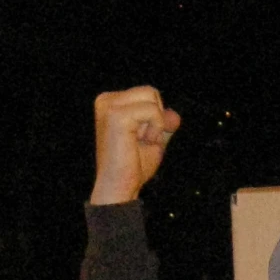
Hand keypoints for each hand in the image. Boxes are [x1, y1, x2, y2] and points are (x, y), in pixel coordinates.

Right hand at [91, 84, 181, 203]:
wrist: (119, 187)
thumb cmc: (132, 166)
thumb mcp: (153, 139)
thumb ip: (163, 123)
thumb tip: (174, 115)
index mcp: (110, 103)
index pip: (148, 94)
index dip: (155, 118)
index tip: (140, 139)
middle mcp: (105, 100)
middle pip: (150, 92)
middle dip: (156, 118)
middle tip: (140, 142)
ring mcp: (109, 106)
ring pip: (152, 97)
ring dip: (156, 124)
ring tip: (140, 142)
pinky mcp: (117, 115)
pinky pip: (153, 110)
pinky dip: (155, 128)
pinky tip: (141, 142)